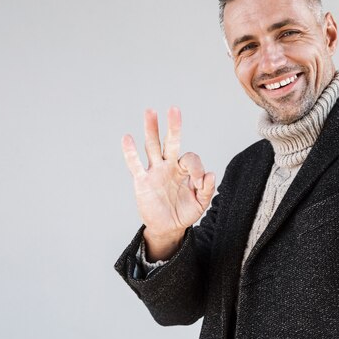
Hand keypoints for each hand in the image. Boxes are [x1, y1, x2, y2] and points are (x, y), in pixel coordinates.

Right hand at [121, 106, 214, 260]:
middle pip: (170, 142)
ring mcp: (155, 171)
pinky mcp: (142, 181)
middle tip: (174, 109)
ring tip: (150, 111)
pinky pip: (135, 164)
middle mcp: (169, 166)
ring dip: (151, 129)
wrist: (168, 228)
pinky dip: (130, 152)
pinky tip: (127, 138)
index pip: (190, 159)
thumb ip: (207, 189)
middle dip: (173, 126)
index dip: (196, 168)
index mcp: (184, 169)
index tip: (198, 182)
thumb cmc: (185, 212)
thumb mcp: (201, 203)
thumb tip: (210, 174)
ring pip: (152, 146)